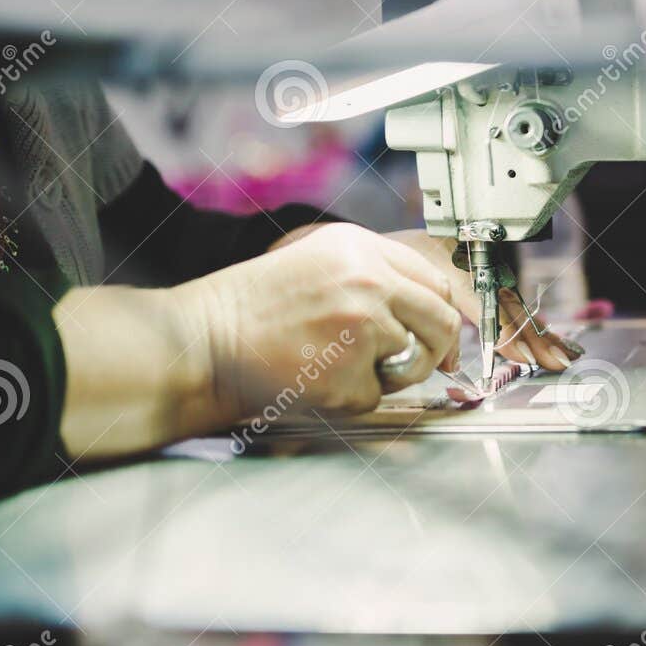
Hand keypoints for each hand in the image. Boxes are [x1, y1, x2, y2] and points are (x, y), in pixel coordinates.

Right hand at [183, 223, 465, 417]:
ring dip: (387, 374)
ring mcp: (362, 325)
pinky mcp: (349, 371)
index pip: (434, 282)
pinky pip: (376, 396)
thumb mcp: (319, 264)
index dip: (442, 315)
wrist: (202, 340)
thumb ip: (376, 279)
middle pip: (441, 321)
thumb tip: (432, 317)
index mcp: (360, 248)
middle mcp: (368, 279)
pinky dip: (350, 398)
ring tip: (338, 364)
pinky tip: (315, 378)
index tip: (443, 338)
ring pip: (414, 361)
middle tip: (413, 365)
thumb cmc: (254, 309)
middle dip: (435, 350)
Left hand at [383, 229, 577, 370]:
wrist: (363, 243)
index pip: (488, 303)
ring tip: (559, 352)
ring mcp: (475, 261)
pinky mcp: (475, 267)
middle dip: (535, 336)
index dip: (506, 334)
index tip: (522, 357)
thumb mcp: (399, 288)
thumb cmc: (375, 267)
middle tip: (557, 360)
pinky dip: (522, 318)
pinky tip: (540, 333)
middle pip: (509, 302)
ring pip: (510, 300)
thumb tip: (450, 362)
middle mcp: (469, 259)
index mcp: (450, 262)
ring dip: (535, 330)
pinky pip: (503, 296)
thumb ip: (428, 324)